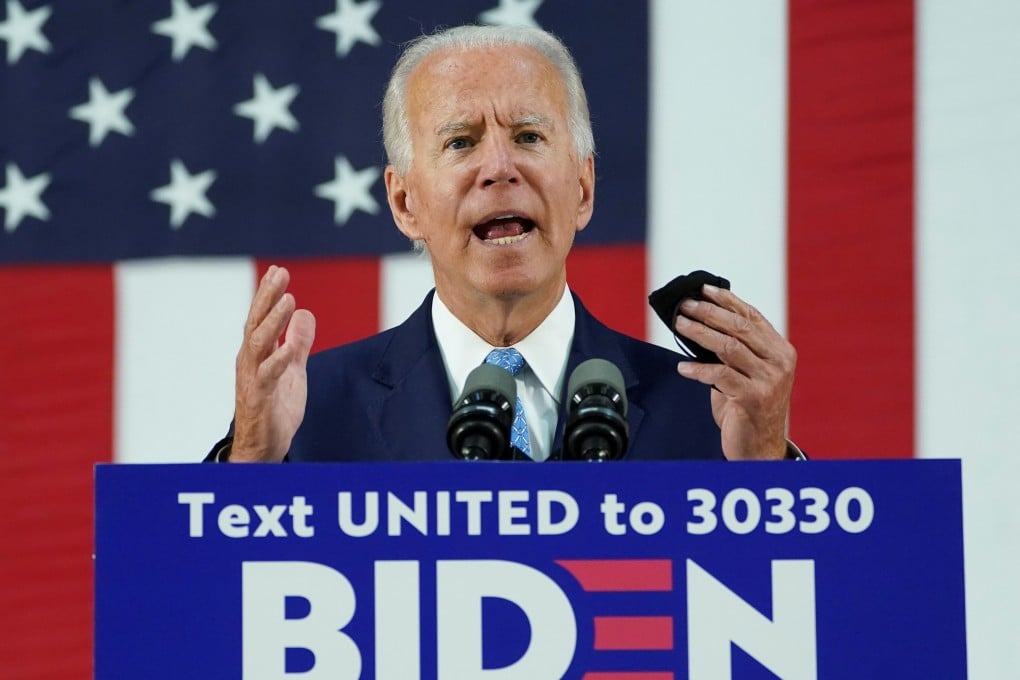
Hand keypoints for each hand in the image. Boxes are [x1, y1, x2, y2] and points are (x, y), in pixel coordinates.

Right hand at [231, 265, 315, 461]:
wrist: (263, 448)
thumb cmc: (275, 407)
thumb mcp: (293, 369)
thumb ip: (298, 341)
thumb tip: (305, 312)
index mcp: (257, 353)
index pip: (261, 318)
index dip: (268, 294)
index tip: (278, 271)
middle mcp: (250, 362)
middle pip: (257, 323)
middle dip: (268, 297)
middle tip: (279, 274)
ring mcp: (253, 379)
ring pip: (259, 344)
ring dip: (273, 321)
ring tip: (288, 299)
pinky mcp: (260, 398)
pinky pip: (268, 376)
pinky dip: (278, 361)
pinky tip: (288, 349)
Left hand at [674, 284, 795, 459]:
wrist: (759, 447)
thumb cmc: (748, 406)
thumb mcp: (746, 372)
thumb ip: (734, 349)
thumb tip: (700, 320)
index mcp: (781, 350)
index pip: (752, 316)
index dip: (728, 300)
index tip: (704, 289)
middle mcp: (780, 362)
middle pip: (740, 327)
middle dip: (709, 313)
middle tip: (685, 306)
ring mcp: (770, 380)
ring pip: (729, 347)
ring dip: (700, 333)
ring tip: (680, 325)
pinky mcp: (754, 398)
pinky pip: (720, 376)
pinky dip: (698, 370)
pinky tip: (683, 368)